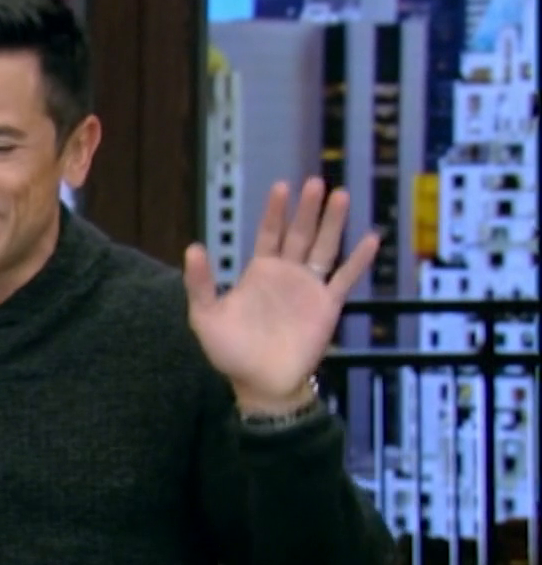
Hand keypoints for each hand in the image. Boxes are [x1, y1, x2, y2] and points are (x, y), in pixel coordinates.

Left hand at [182, 177, 380, 413]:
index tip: (282, 186)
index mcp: (259, 273)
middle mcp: (286, 275)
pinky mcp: (328, 306)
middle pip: (300, 234)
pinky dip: (359, 260)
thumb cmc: (231, 352)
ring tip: (341, 195)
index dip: (275, 211)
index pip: (269, 234)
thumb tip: (193, 247)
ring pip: (324, 248)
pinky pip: (345, 278)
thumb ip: (200, 283)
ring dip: (333, 223)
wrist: (261, 383)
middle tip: (316, 182)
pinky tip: (370, 238)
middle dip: (308, 209)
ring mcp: (309, 288)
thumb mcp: (205, 316)